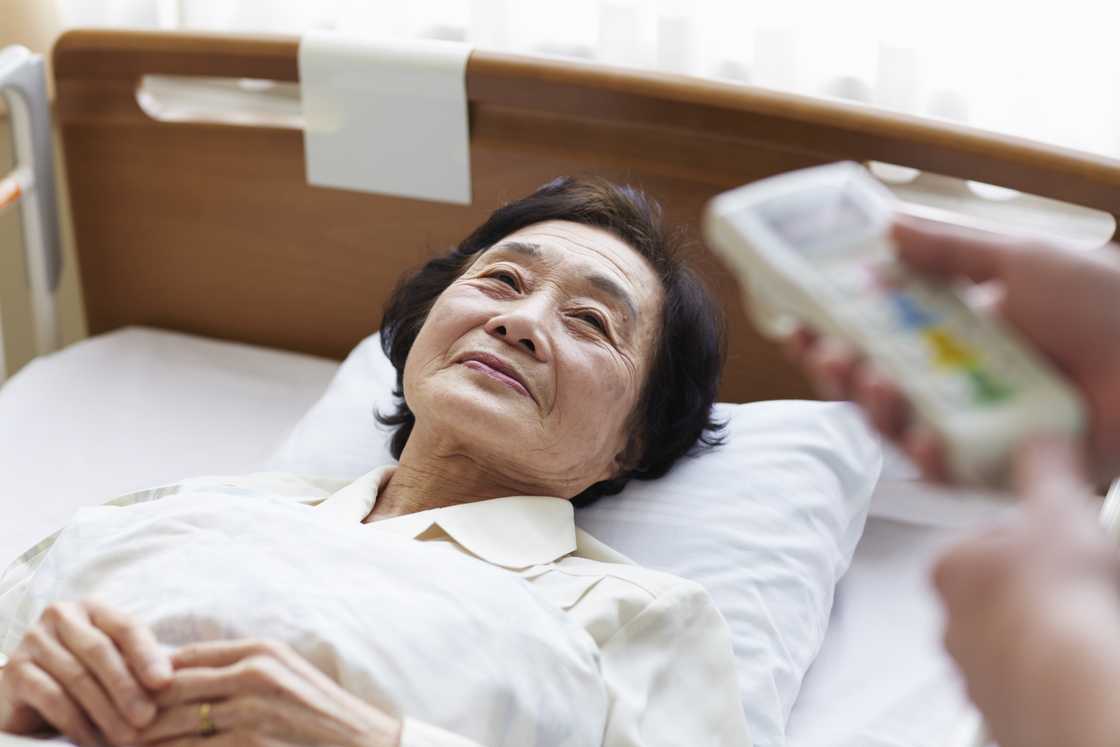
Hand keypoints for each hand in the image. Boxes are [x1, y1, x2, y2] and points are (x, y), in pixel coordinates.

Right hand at [0, 597, 171, 745]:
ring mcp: (33, 641)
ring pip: (77, 676)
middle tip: (147, 717)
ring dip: (106, 710)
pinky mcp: (13, 672)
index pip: (126, 626)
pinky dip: (76, 723)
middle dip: (127, 687)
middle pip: (100, 651)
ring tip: (127, 736)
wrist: (28, 696)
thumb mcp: (114, 663)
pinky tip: (94, 741)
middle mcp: (60, 616)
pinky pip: (51, 698)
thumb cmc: (85, 676)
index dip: (147, 654)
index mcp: (92, 608)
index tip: (165, 683)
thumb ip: (138, 664)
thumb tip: (173, 681)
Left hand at [135, 639, 401, 746]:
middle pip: (169, 686)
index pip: (182, 656)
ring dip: (141, 739)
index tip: (120, 694)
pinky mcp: (251, 742)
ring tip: (117, 746)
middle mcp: (253, 671)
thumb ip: (238, 668)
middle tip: (104, 727)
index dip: (146, 676)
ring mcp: (252, 708)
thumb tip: (178, 672)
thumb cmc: (319, 714)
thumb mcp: (283, 675)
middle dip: (134, 709)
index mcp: (259, 649)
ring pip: (172, 723)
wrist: (363, 743)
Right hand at [785, 215, 1119, 483]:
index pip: (872, 337)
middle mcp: (955, 382)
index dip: (828, 333)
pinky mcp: (1000, 469)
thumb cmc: (1106, 303)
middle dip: (838, 373)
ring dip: (873, 410)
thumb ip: (949, 247)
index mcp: (953, 334)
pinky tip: (926, 439)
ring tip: (873, 384)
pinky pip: (949, 475)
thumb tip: (886, 225)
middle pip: (872, 387)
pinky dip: (929, 459)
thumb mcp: (1019, 259)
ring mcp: (975, 427)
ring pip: (898, 432)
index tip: (793, 322)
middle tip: (826, 353)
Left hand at [934, 437, 1119, 746]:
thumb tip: (1040, 440)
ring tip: (1078, 623)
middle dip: (1028, 589)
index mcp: (950, 568)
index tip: (1053, 544)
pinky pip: (1020, 681)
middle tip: (1073, 584)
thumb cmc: (1050, 590)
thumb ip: (1044, 469)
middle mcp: (950, 621)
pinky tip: (1072, 657)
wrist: (1063, 669)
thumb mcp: (1055, 506)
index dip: (1022, 541)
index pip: (982, 545)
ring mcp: (972, 667)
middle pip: (991, 596)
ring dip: (1036, 630)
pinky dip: (1043, 670)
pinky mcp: (997, 705)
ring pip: (1003, 640)